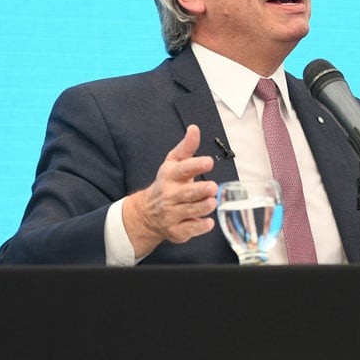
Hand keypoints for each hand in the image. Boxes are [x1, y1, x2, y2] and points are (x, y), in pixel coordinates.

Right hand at [121, 125, 217, 257]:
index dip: (196, 165)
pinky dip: (199, 227)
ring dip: (202, 207)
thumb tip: (195, 128)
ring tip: (212, 202)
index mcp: (170, 176)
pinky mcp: (176, 230)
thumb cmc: (166, 184)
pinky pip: (189, 230)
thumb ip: (187, 147)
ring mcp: (172, 214)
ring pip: (190, 211)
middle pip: (187, 193)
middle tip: (212, 187)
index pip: (183, 169)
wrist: (147, 213)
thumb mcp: (173, 163)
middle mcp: (170, 195)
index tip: (209, 161)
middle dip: (200, 190)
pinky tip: (208, 222)